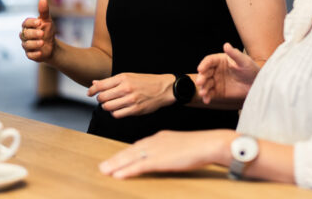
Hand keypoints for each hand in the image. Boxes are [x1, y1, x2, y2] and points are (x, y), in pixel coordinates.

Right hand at [20, 0, 55, 62]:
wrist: (52, 46)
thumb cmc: (47, 31)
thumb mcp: (47, 20)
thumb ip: (44, 11)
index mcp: (28, 26)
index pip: (26, 23)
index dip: (31, 23)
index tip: (39, 22)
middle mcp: (25, 35)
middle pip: (25, 34)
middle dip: (33, 33)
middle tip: (42, 33)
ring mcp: (27, 45)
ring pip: (26, 44)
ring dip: (34, 44)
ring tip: (42, 42)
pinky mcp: (30, 54)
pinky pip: (29, 55)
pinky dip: (34, 54)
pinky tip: (40, 53)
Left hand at [88, 73, 174, 117]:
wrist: (164, 88)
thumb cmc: (146, 82)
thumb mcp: (129, 76)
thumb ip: (111, 81)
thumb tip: (94, 83)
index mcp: (123, 78)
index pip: (101, 85)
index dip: (92, 90)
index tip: (89, 93)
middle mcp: (126, 88)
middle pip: (102, 98)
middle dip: (100, 99)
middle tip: (105, 98)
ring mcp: (131, 99)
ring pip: (108, 107)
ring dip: (107, 107)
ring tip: (111, 104)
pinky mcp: (135, 109)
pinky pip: (117, 114)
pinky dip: (115, 113)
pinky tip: (119, 109)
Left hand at [99, 129, 235, 178]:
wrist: (209, 143)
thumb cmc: (200, 146)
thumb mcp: (181, 145)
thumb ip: (170, 150)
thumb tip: (165, 157)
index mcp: (161, 137)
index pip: (138, 146)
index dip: (125, 153)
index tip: (116, 159)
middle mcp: (155, 141)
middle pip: (130, 151)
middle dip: (116, 159)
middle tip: (103, 166)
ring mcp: (157, 150)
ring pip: (131, 158)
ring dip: (116, 165)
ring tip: (105, 171)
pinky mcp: (160, 160)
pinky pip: (139, 166)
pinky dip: (127, 170)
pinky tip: (118, 175)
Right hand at [196, 42, 259, 104]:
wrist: (257, 84)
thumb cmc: (251, 69)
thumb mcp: (244, 61)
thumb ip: (234, 54)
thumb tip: (226, 45)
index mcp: (220, 60)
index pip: (209, 61)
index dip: (204, 64)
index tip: (200, 69)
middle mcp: (216, 70)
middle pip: (205, 73)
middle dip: (201, 78)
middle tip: (200, 82)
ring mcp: (216, 81)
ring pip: (206, 84)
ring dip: (203, 88)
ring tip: (203, 93)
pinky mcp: (218, 92)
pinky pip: (210, 94)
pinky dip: (207, 97)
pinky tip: (206, 100)